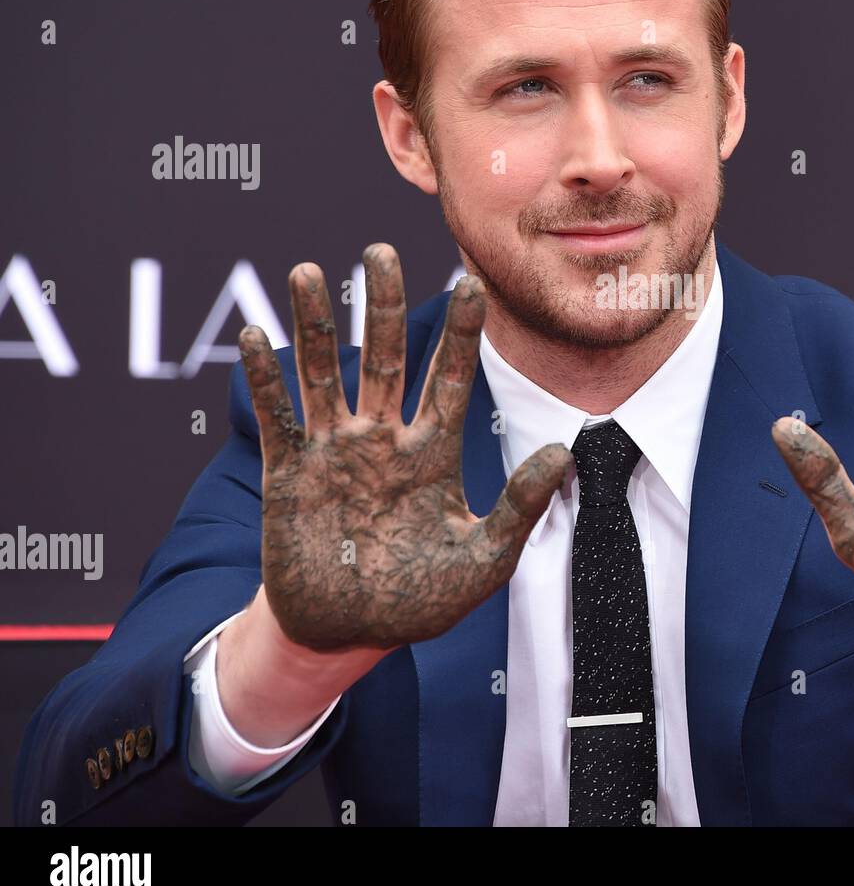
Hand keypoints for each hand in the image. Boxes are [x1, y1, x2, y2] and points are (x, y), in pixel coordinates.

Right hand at [237, 243, 571, 653]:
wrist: (349, 635)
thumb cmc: (419, 601)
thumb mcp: (483, 562)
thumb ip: (519, 509)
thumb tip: (563, 453)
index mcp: (433, 454)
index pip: (451, 380)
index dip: (462, 335)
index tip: (472, 285)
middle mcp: (385, 440)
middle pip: (388, 358)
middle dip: (384, 305)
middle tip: (381, 250)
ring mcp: (336, 453)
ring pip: (326, 375)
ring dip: (317, 324)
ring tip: (307, 270)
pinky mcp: (292, 475)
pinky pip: (280, 419)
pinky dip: (267, 380)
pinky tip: (258, 336)